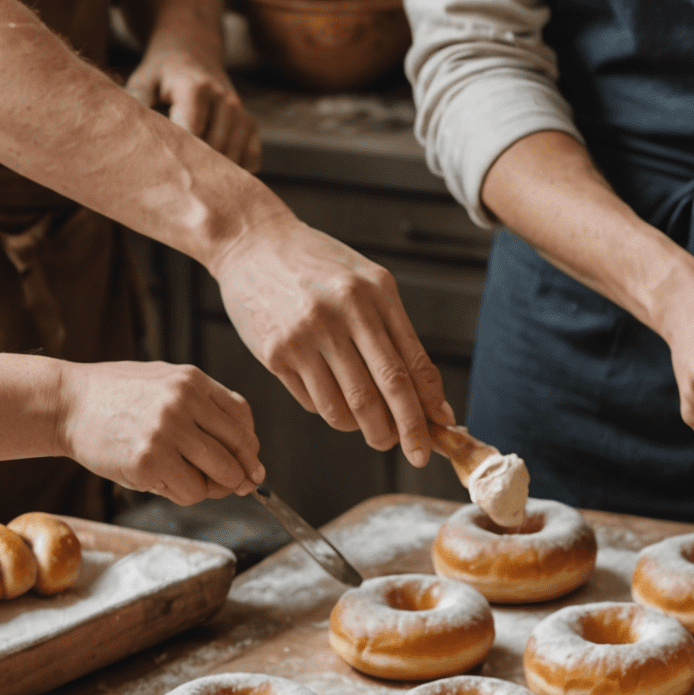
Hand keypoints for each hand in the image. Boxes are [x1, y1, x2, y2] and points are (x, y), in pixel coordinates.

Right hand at [56, 361, 263, 504]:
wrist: (65, 403)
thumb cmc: (116, 397)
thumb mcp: (165, 383)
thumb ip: (204, 408)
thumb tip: (247, 454)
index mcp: (192, 381)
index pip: (243, 420)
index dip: (249, 448)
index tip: (247, 463)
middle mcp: (184, 403)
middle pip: (240, 450)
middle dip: (239, 474)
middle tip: (230, 484)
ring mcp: (167, 432)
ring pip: (221, 476)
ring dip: (212, 487)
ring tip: (187, 478)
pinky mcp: (149, 461)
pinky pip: (191, 492)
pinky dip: (184, 494)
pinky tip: (163, 480)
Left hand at [127, 45, 260, 172]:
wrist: (194, 51)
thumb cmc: (162, 73)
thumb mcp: (144, 79)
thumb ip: (137, 102)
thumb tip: (129, 132)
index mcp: (196, 88)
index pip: (192, 134)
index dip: (178, 154)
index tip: (163, 166)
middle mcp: (226, 101)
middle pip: (215, 151)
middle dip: (195, 167)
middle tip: (175, 176)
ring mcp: (243, 115)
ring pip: (234, 161)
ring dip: (214, 172)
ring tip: (193, 171)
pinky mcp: (252, 127)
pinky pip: (250, 162)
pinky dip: (235, 170)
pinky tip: (215, 164)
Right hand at [211, 214, 452, 465]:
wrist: (252, 242)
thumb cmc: (318, 267)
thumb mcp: (367, 284)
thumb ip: (399, 336)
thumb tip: (432, 400)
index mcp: (375, 292)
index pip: (412, 365)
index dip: (429, 406)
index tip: (441, 431)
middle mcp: (342, 312)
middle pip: (383, 392)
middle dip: (405, 432)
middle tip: (414, 452)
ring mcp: (306, 334)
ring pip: (348, 408)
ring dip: (367, 430)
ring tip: (374, 430)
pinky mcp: (277, 353)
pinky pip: (316, 403)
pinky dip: (333, 413)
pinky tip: (336, 401)